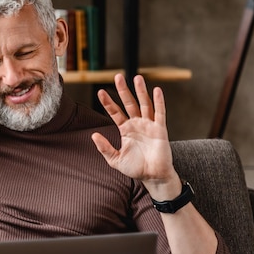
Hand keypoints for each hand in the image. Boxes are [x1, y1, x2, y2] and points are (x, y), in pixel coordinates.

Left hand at [91, 74, 176, 188]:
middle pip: (129, 103)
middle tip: (118, 76)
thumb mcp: (115, 159)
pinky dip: (159, 101)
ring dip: (141, 91)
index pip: (115, 112)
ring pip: (144, 104)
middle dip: (123, 90)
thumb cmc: (136, 168)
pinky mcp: (160, 129)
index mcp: (126, 130)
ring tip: (137, 77)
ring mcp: (149, 125)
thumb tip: (93, 135)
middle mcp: (137, 124)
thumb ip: (105, 148)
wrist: (153, 176)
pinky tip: (156, 90)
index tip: (101, 92)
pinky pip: (160, 113)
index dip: (108, 102)